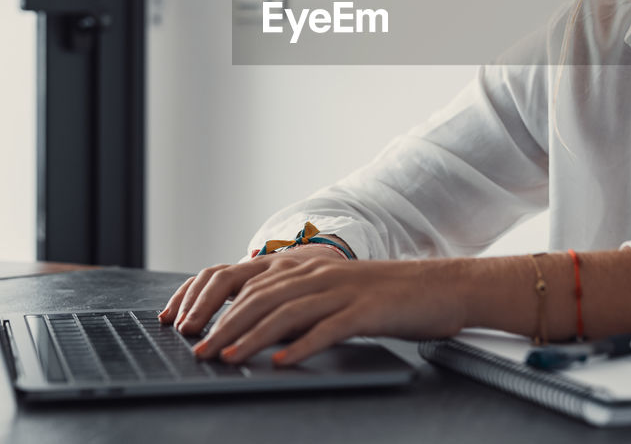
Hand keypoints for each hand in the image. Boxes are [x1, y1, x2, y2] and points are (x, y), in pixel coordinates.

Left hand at [158, 251, 466, 366]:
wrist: (441, 286)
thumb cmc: (387, 296)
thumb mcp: (336, 292)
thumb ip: (300, 303)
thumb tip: (258, 331)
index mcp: (309, 268)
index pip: (249, 282)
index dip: (215, 303)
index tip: (189, 326)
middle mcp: (320, 274)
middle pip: (260, 297)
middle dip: (223, 324)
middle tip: (198, 349)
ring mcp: (343, 291)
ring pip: (287, 312)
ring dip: (251, 337)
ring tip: (226, 358)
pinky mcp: (367, 311)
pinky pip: (328, 329)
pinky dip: (301, 346)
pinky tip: (281, 362)